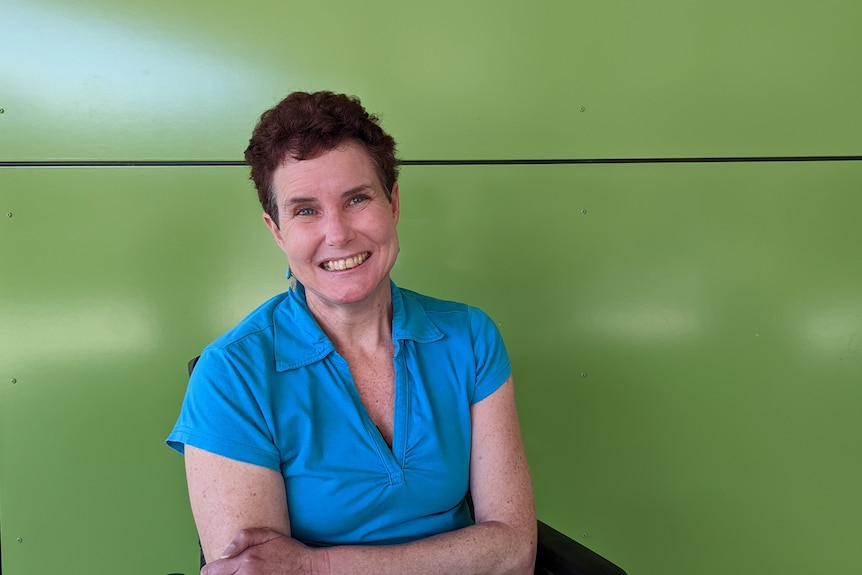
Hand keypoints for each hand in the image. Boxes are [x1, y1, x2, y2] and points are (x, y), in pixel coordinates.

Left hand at [201, 527, 325, 574]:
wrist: (308, 569)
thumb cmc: (290, 552)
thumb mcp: (268, 534)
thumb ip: (243, 538)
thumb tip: (224, 553)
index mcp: (246, 562)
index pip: (211, 572)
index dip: (211, 569)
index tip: (214, 569)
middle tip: (231, 571)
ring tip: (242, 574)